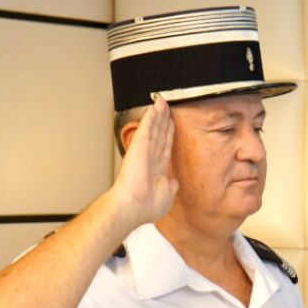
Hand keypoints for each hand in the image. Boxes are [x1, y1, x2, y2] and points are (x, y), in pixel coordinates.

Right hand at [111, 97, 178, 227]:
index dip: (169, 134)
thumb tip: (173, 181)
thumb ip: (171, 185)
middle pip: (160, 133)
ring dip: (159, 114)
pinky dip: (151, 117)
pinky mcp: (140, 146)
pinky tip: (155, 106)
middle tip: (167, 106)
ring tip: (162, 101)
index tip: (171, 123)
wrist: (134, 206)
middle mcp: (151, 157)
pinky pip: (148, 128)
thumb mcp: (167, 195)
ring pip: (155, 128)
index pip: (165, 146)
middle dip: (164, 120)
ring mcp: (145, 150)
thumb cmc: (146, 206)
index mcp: (157, 168)